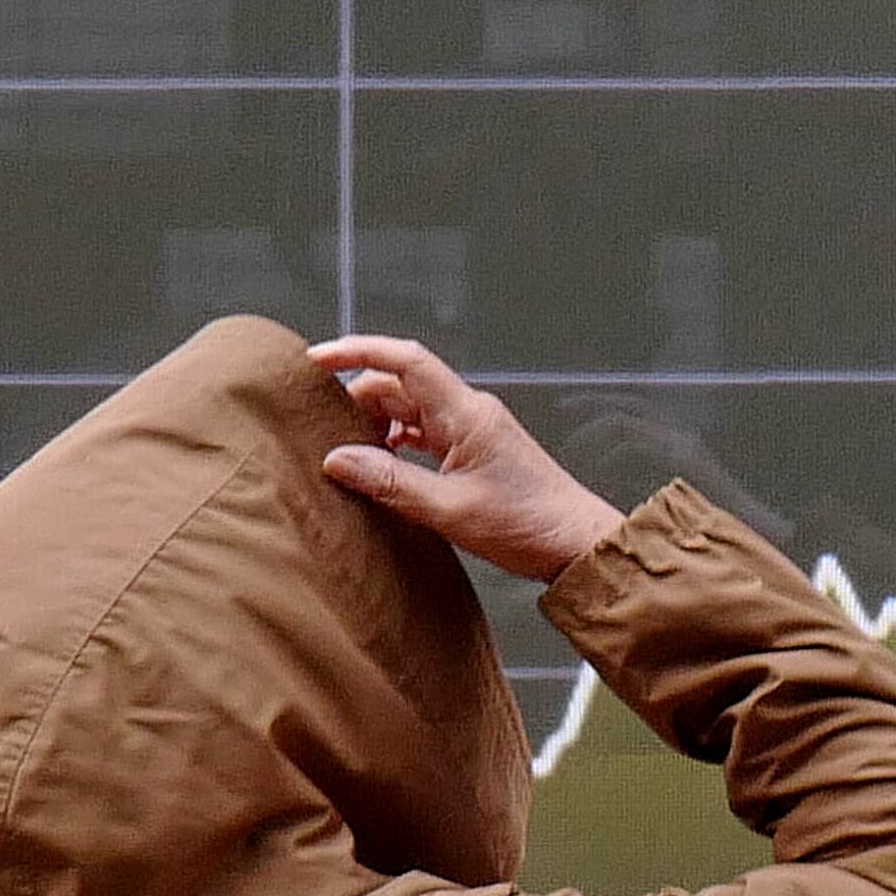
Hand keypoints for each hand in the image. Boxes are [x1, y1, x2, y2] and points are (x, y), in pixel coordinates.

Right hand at [306, 334, 625, 584]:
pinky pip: (426, 433)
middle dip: (359, 400)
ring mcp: (474, 430)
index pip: (406, 360)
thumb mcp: (450, 510)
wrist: (578, 544)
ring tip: (349, 455)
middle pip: (400, 385)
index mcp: (466, 414)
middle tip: (324, 432)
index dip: (358, 351)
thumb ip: (391, 483)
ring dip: (377, 425)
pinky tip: (382, 467)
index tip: (317, 360)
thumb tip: (338, 460)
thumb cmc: (528, 526)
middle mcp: (469, 412)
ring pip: (410, 410)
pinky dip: (398, 443)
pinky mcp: (476, 450)